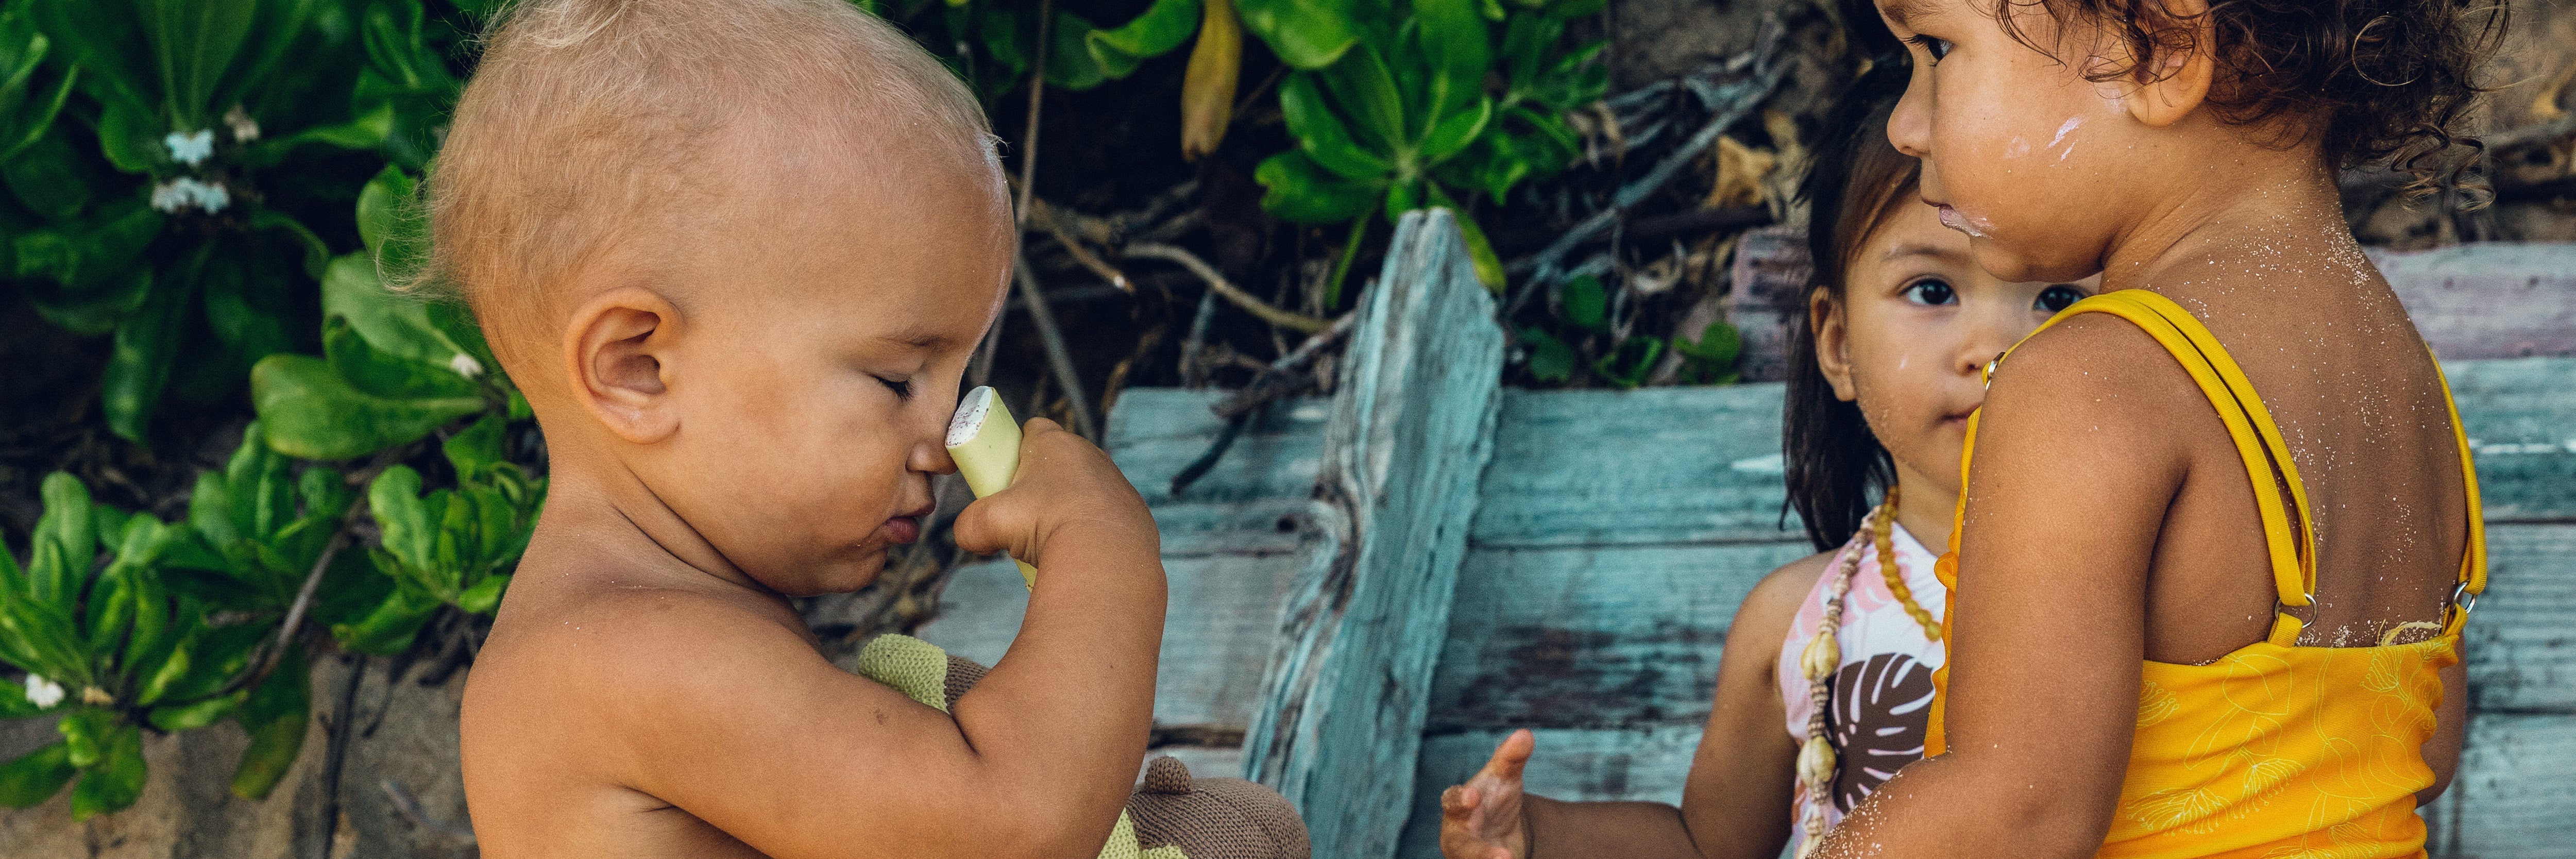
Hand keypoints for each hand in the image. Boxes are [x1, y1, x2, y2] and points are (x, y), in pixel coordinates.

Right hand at [949, 418, 1156, 568]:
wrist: (1106, 555)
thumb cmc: (1045, 526)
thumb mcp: (988, 524)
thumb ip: (969, 526)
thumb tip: (969, 537)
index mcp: (1055, 443)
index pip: (1033, 429)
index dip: (1016, 448)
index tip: (1006, 476)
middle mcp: (1090, 455)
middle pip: (1058, 462)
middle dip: (1040, 485)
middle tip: (1024, 516)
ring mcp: (1116, 482)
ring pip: (1084, 490)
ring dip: (1068, 509)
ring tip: (1053, 540)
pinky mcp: (1134, 510)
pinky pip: (1106, 515)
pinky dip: (1092, 530)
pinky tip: (1081, 551)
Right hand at [1441, 728, 1534, 858]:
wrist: (1501, 832)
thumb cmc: (1494, 800)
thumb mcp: (1504, 778)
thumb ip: (1511, 758)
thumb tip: (1526, 734)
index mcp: (1458, 808)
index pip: (1452, 802)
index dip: (1460, 800)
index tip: (1473, 796)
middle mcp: (1459, 836)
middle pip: (1463, 847)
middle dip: (1479, 852)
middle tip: (1502, 857)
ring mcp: (1469, 857)